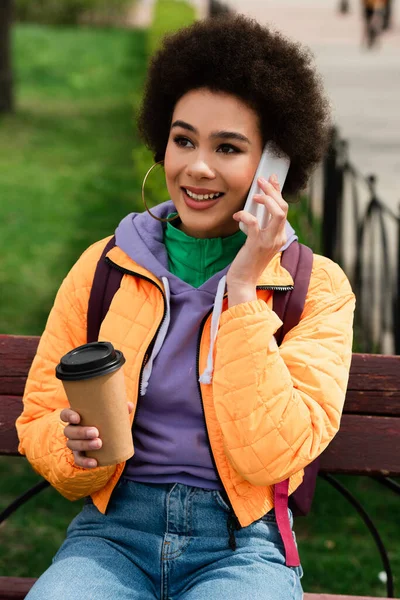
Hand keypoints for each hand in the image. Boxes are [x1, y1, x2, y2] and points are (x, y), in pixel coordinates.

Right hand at [60, 403, 133, 468]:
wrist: (106, 436)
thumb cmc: (105, 420)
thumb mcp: (110, 414)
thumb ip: (119, 408)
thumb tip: (129, 405)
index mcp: (76, 417)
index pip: (65, 415)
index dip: (68, 416)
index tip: (77, 417)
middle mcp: (72, 430)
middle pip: (69, 431)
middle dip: (81, 432)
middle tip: (96, 432)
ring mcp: (74, 443)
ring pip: (72, 445)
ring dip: (85, 445)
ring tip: (99, 443)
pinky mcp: (79, 454)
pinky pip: (79, 459)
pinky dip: (85, 462)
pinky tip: (95, 463)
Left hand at [227, 174, 287, 301]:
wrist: (243, 281)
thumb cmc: (248, 261)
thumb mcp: (257, 242)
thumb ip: (260, 227)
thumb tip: (254, 209)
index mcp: (280, 236)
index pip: (284, 209)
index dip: (278, 192)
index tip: (272, 179)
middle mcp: (278, 237)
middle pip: (284, 208)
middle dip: (273, 190)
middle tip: (261, 181)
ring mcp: (270, 241)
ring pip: (277, 213)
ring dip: (267, 199)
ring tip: (255, 195)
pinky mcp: (257, 244)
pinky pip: (254, 223)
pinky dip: (245, 215)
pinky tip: (237, 215)